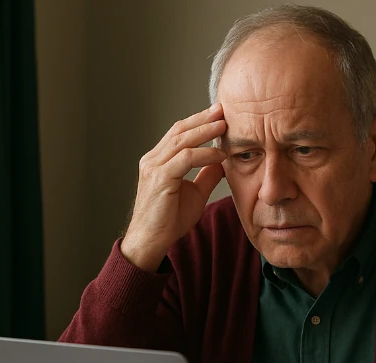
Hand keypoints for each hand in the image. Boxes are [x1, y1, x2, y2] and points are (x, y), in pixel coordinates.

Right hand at [121, 104, 227, 270]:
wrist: (151, 241)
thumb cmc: (169, 220)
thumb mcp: (195, 193)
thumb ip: (206, 175)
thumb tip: (222, 161)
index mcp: (158, 161)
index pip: (179, 133)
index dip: (198, 122)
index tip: (218, 115)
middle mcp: (153, 160)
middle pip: (179, 130)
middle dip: (202, 118)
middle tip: (222, 109)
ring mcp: (154, 167)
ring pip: (182, 140)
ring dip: (205, 131)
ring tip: (224, 125)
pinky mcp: (160, 178)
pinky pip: (186, 158)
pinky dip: (205, 154)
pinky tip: (220, 155)